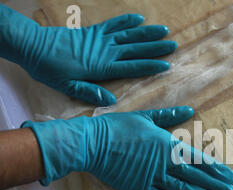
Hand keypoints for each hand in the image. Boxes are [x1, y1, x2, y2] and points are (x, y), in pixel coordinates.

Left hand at [0, 4, 175, 105]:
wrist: (34, 47)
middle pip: (135, 49)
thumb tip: (110, 101)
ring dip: (146, 33)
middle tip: (173, 46)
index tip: (165, 64)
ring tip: (163, 31)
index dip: (149, 66)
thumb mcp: (68, 86)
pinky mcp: (93, 32)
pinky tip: (138, 18)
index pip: (131, 67)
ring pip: (128, 36)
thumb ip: (90, 92)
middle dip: (155, 48)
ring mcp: (100, 40)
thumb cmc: (51, 70)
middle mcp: (105, 52)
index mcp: (102, 68)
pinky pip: (113, 25)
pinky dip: (126, 21)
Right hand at [21, 106, 232, 189]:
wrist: (93, 143)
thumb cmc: (119, 127)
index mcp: (169, 145)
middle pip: (197, 178)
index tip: (232, 178)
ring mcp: (153, 178)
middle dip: (218, 187)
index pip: (199, 160)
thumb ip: (169, 116)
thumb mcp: (146, 116)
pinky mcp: (139, 189)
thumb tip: (190, 110)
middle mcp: (165, 163)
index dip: (217, 170)